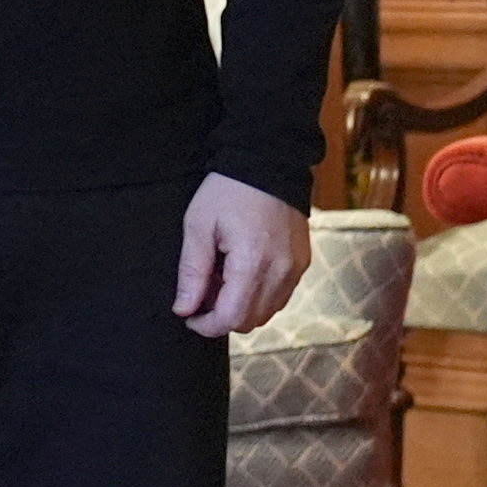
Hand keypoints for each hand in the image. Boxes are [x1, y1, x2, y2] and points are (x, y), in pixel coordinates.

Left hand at [173, 177, 310, 339]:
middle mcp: (280, 271)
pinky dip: (260, 295)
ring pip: (267, 312)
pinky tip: (243, 271)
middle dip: (222, 317)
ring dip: (242, 307)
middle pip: (250, 321)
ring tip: (223, 278)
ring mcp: (295, 268)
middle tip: (203, 292)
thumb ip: (192, 272)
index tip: (189, 316)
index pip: (230, 318)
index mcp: (252, 263)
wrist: (268, 161)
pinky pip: (281, 295)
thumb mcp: (199, 226)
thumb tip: (184, 309)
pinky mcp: (302, 262)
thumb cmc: (228, 190)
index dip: (206, 325)